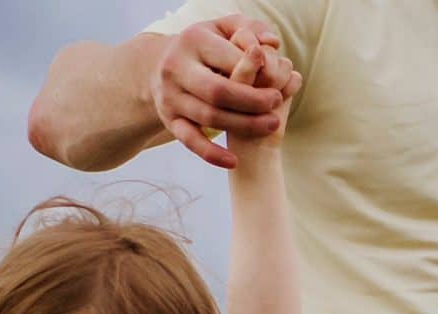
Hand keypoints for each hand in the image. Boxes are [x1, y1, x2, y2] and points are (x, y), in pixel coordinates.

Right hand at [156, 16, 297, 169]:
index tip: (277, 80)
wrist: (160, 65)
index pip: (230, 58)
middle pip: (218, 91)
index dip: (257, 71)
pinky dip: (211, 154)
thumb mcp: (223, 29)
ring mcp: (170, 95)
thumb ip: (250, 28)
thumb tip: (272, 43)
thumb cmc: (205, 47)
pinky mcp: (169, 119)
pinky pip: (189, 141)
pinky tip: (234, 161)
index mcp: (193, 40)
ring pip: (209, 117)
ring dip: (244, 125)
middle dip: (252, 101)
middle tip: (276, 102)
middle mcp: (176, 68)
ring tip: (271, 124)